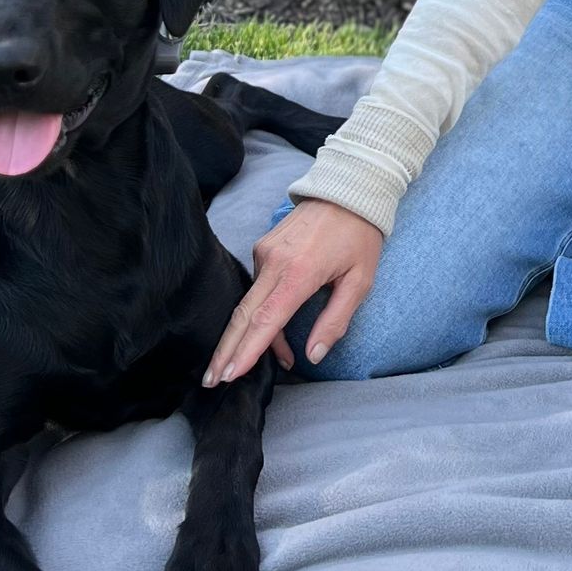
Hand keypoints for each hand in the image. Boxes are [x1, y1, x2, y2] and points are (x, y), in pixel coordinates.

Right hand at [203, 198, 383, 384]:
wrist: (348, 190)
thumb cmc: (359, 237)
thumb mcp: (360, 282)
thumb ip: (335, 321)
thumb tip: (313, 355)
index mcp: (299, 273)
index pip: (266, 320)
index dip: (246, 350)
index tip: (229, 374)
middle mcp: (274, 262)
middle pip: (243, 315)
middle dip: (226, 350)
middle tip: (211, 380)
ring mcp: (264, 252)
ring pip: (248, 304)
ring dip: (247, 336)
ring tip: (246, 364)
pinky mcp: (262, 247)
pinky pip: (255, 287)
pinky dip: (258, 312)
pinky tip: (267, 331)